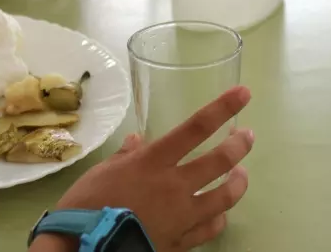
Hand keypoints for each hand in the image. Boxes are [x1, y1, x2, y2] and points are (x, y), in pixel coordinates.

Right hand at [53, 87, 253, 251]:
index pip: (196, 128)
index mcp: (153, 162)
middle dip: (239, 145)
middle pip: (220, 161)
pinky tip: (222, 212)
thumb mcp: (101, 172)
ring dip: (239, 182)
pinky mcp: (182, 241)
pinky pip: (212, 228)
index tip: (243, 94)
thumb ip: (125, 156)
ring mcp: (182, 216)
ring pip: (226, 197)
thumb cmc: (86, 205)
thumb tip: (138, 141)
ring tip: (241, 173)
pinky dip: (220, 217)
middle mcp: (174, 186)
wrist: (84, 248)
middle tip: (246, 136)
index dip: (223, 108)